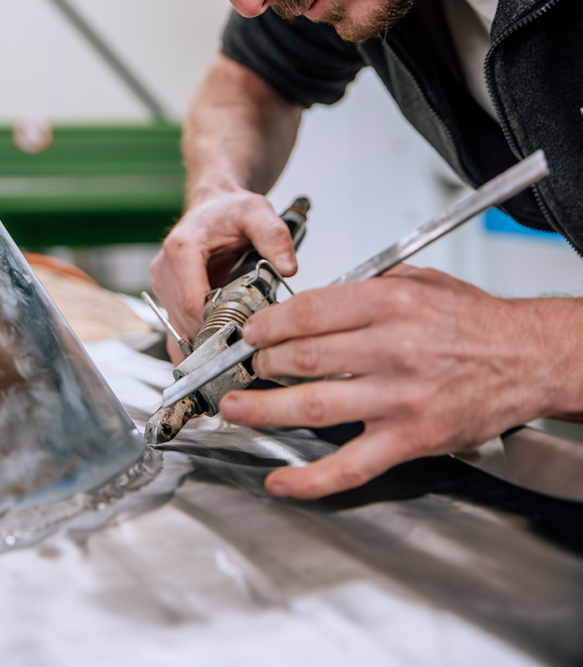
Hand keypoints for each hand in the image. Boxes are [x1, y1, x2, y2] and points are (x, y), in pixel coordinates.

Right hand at [150, 189, 297, 342]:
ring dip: (207, 333)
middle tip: (247, 328)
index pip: (192, 304)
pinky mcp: (167, 294)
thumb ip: (274, 237)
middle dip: (217, 330)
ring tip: (234, 326)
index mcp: (182, 249)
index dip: (219, 322)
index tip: (245, 327)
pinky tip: (217, 333)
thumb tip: (287, 267)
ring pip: (181, 327)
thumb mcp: (257, 213)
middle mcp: (165, 268)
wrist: (214, 205)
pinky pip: (177, 328)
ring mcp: (163, 283)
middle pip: (186, 320)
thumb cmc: (229, 210)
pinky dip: (196, 336)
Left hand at [220, 264, 580, 497]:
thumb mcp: (420, 279)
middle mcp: (392, 348)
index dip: (270, 323)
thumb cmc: (474, 321)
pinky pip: (350, 466)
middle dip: (262, 362)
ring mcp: (399, 398)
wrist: (525, 359)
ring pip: (313, 406)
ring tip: (235, 408)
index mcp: (390, 303)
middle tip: (247, 365)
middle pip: (303, 356)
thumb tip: (314, 299)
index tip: (252, 331)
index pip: (310, 311)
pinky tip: (280, 481)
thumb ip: (366, 286)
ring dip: (264, 409)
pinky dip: (309, 479)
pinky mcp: (409, 439)